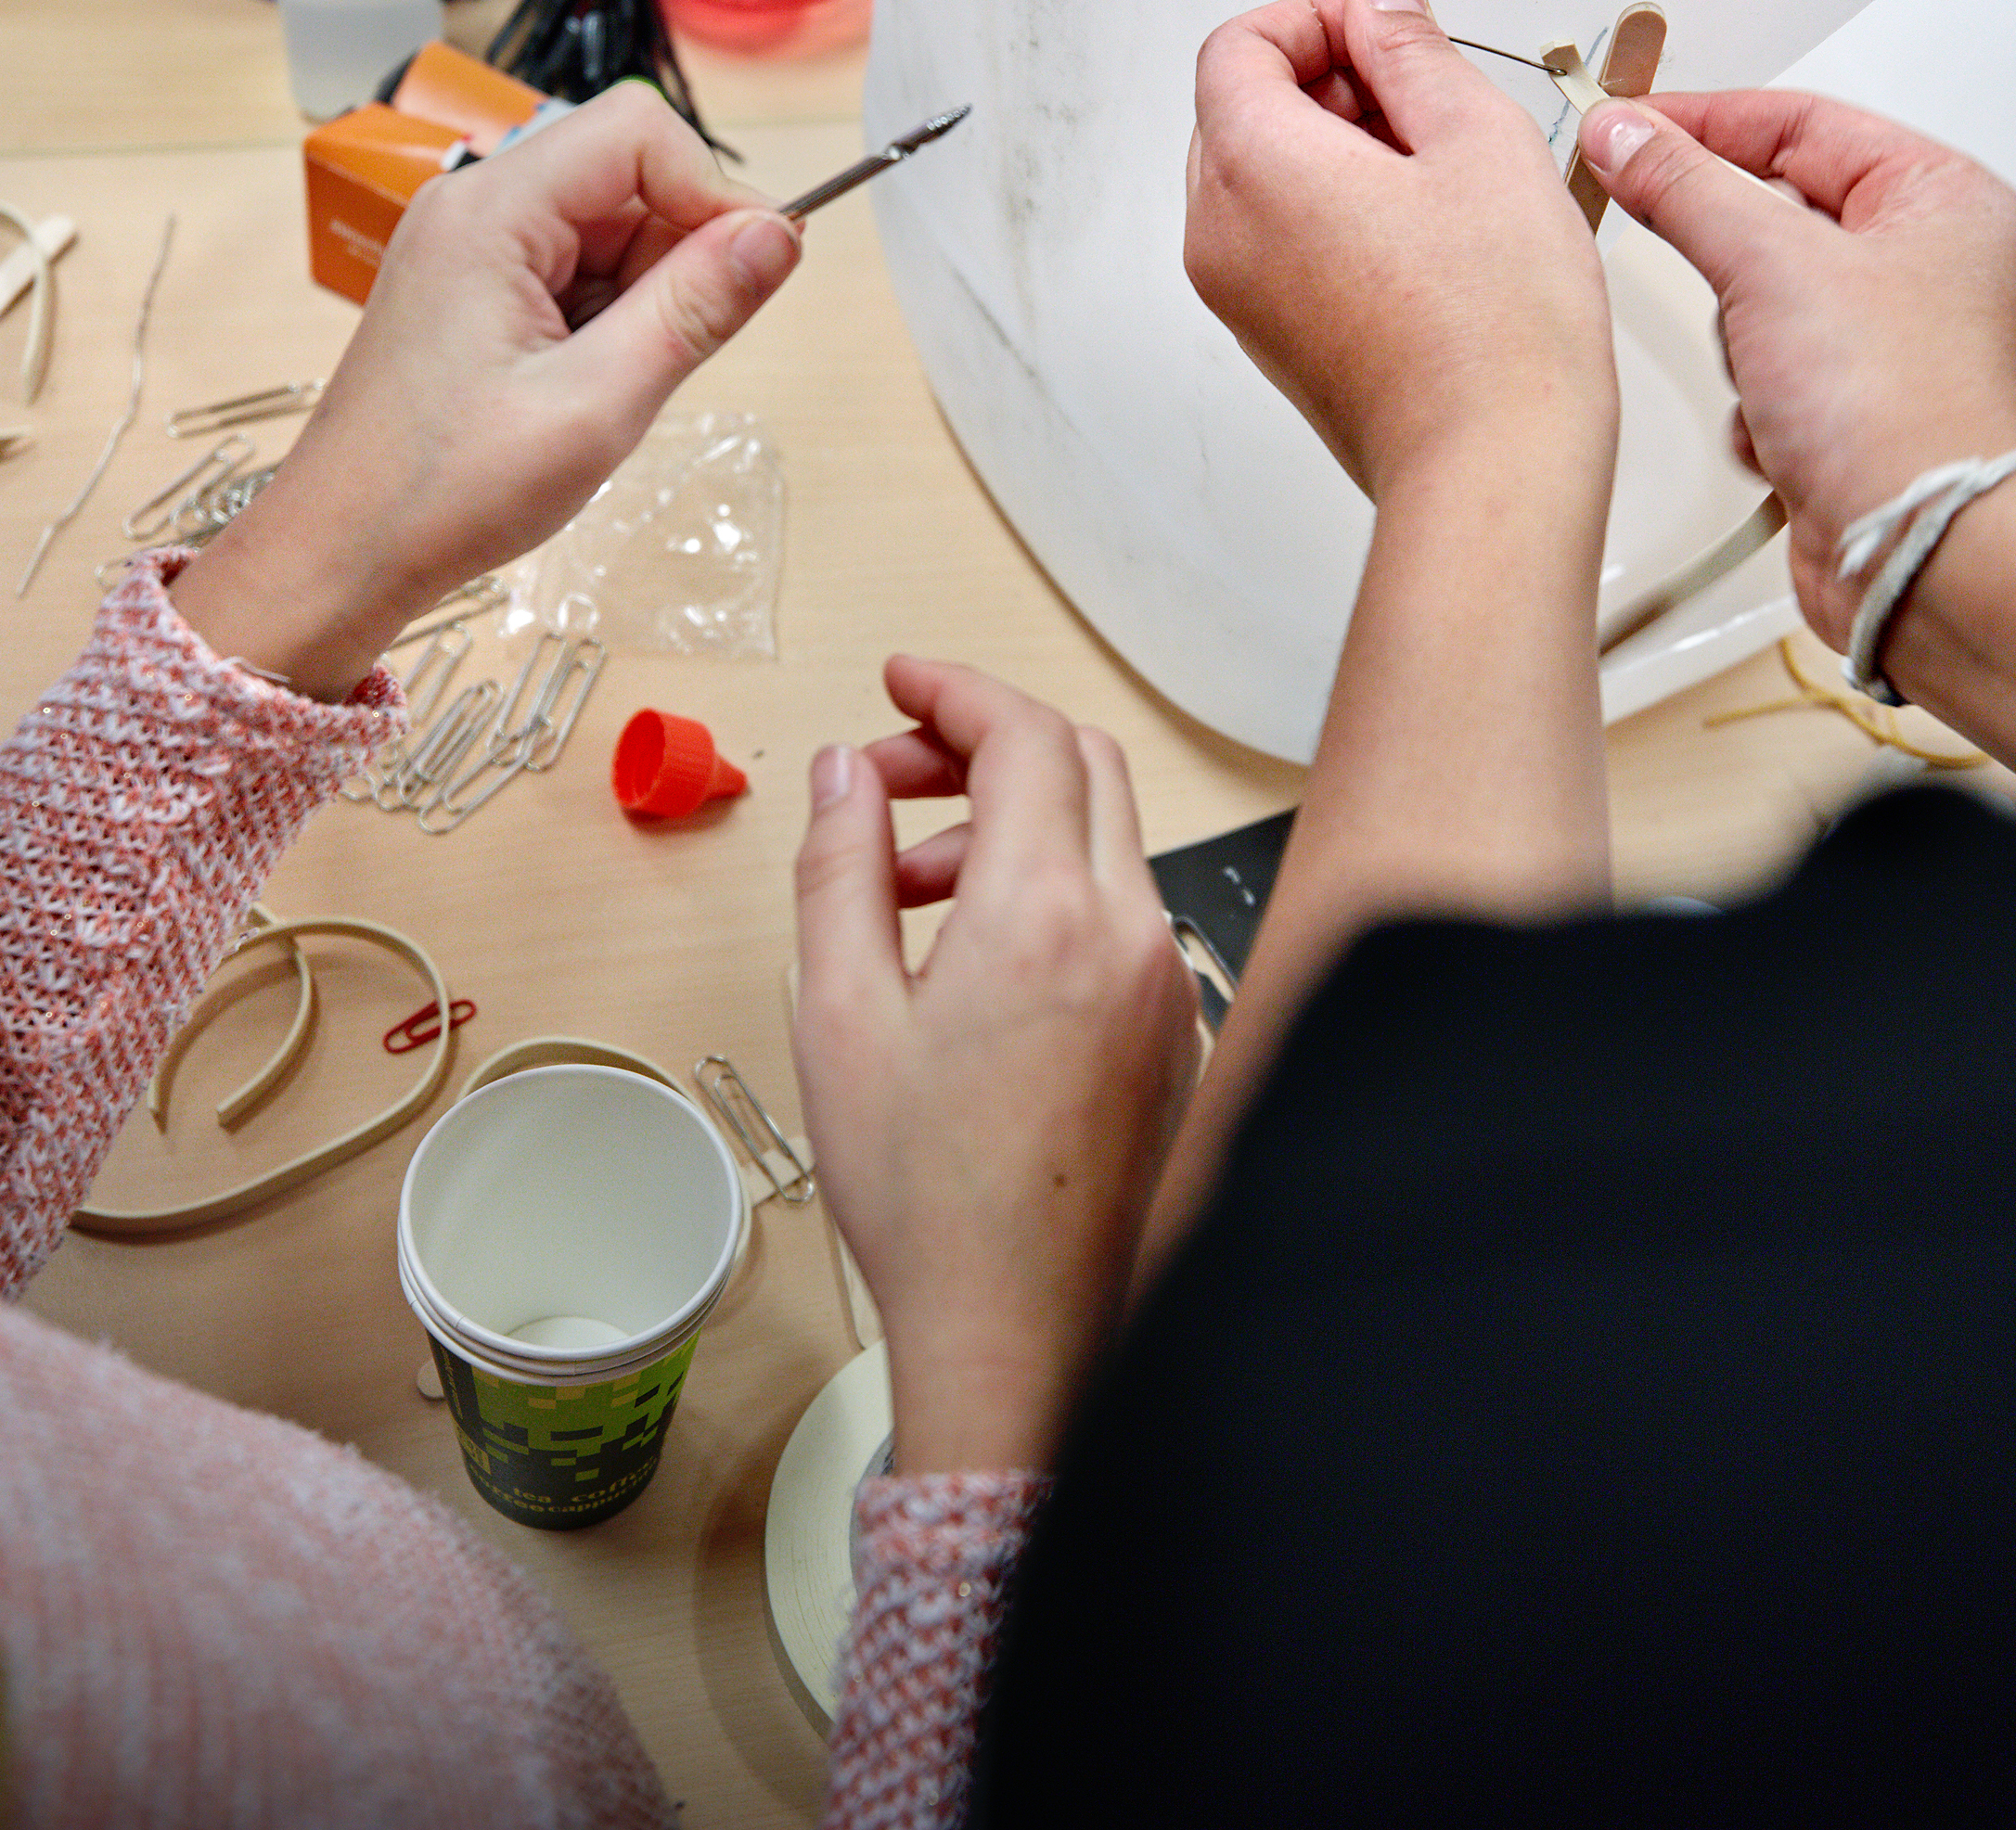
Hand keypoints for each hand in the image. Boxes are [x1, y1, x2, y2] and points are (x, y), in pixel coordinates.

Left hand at [170, 85, 798, 692]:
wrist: (344, 550)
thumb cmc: (448, 489)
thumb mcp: (598, 404)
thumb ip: (695, 309)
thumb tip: (780, 234)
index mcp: (492, 212)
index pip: (637, 132)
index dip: (711, 189)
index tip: (751, 271)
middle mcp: (475, 208)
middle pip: (625, 173)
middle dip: (678, 253)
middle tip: (673, 352)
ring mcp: (471, 247)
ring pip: (609, 226)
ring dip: (644, 295)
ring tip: (611, 384)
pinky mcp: (474, 289)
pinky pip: (575, 268)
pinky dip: (609, 319)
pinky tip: (585, 387)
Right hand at [793, 658, 1200, 1474]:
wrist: (1018, 1330)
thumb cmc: (925, 1194)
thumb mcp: (838, 1014)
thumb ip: (839, 867)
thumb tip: (846, 771)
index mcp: (1046, 914)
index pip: (1023, 737)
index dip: (953, 692)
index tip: (896, 685)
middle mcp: (1132, 933)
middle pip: (1082, 766)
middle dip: (981, 748)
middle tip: (890, 781)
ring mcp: (1168, 984)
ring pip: (1103, 841)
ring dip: (1008, 828)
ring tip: (905, 892)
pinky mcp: (1177, 1034)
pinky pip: (1121, 915)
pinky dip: (1049, 893)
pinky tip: (970, 963)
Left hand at [1185, 0, 1616, 501]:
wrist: (1492, 467)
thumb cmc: (1496, 326)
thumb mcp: (1476, 139)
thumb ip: (1413, 50)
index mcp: (1253, 168)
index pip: (1237, 47)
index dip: (1315, 19)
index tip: (1389, 33)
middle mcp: (1220, 233)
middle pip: (1239, 109)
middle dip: (1330, 82)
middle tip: (1427, 105)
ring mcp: (1238, 296)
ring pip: (1262, 177)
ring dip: (1339, 148)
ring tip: (1441, 177)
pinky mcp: (1272, 340)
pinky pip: (1278, 241)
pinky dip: (1335, 211)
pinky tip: (1427, 237)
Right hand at [1583, 91, 2015, 647]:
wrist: (1920, 552)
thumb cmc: (1902, 413)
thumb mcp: (1771, 264)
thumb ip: (1686, 188)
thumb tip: (1627, 135)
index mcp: (1942, 198)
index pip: (1803, 121)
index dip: (1704, 121)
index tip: (1622, 128)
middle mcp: (1930, 262)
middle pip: (1782, 208)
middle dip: (1730, 250)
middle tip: (1673, 240)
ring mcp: (1896, 341)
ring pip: (1768, 298)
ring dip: (1744, 339)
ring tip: (1771, 372)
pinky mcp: (1858, 411)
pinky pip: (1772, 373)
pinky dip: (1758, 401)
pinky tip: (1781, 430)